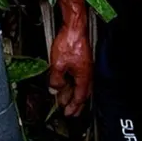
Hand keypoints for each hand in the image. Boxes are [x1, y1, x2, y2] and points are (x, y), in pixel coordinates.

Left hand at [49, 0, 92, 116]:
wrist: (74, 26)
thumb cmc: (70, 42)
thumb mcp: (58, 64)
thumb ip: (56, 79)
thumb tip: (54, 89)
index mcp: (84, 76)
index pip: (80, 96)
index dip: (74, 106)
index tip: (69, 113)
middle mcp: (87, 72)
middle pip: (83, 93)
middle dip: (76, 103)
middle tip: (71, 112)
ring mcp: (85, 66)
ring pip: (80, 85)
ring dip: (73, 93)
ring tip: (66, 100)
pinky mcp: (81, 59)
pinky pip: (78, 76)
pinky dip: (72, 83)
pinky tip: (66, 83)